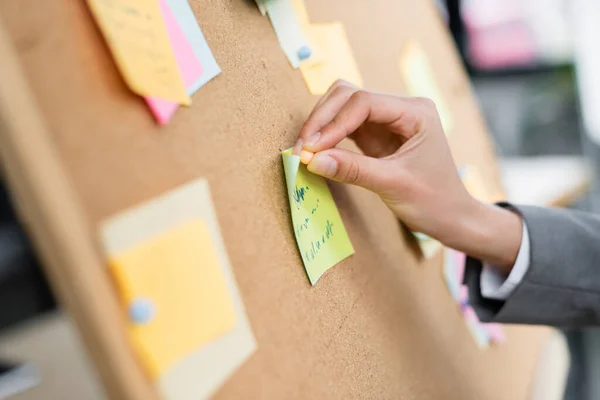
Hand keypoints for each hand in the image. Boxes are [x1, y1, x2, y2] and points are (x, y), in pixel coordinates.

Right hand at [295, 80, 521, 268]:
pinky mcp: (376, 133)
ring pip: (342, 105)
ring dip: (322, 124)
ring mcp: (387, 119)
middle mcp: (401, 108)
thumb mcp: (393, 185)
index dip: (333, 123)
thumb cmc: (433, 200)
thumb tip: (313, 161)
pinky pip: (344, 124)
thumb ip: (353, 170)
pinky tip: (317, 151)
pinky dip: (328, 135)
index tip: (312, 148)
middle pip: (349, 95)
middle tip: (302, 149)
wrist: (450, 216)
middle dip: (322, 119)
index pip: (363, 102)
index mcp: (415, 111)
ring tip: (306, 151)